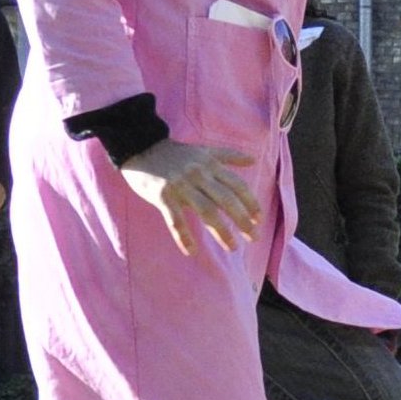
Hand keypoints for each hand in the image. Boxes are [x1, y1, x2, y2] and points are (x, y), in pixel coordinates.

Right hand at [119, 140, 260, 256]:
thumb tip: (254, 160)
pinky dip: (184, 237)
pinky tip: (191, 252)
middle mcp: (198, 175)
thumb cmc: (176, 153)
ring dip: (221, 232)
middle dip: (242, 220)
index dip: (250, 202)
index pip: (237, 185)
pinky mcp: (162, 196)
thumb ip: (229, 156)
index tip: (259, 218)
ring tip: (232, 247)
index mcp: (210, 164)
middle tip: (254, 237)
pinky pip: (176, 221)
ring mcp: (180, 186)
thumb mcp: (204, 150)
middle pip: (226, 200)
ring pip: (206, 212)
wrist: (141, 148)